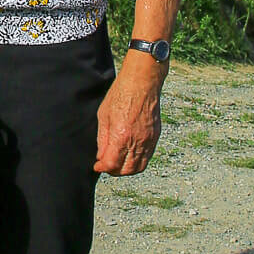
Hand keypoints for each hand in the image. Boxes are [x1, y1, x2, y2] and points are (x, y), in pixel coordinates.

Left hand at [94, 54, 163, 175]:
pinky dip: (138, 161)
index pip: (111, 164)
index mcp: (121, 136)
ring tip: (118, 162)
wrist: (142, 82)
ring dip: (127, 169)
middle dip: (114, 171)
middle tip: (106, 165)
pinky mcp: (155, 136)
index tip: (97, 165)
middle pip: (126, 170)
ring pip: (139, 167)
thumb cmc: (121, 94)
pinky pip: (147, 157)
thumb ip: (102, 139)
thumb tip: (101, 156)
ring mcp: (148, 140)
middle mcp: (137, 141)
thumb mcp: (103, 115)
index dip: (102, 167)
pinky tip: (129, 154)